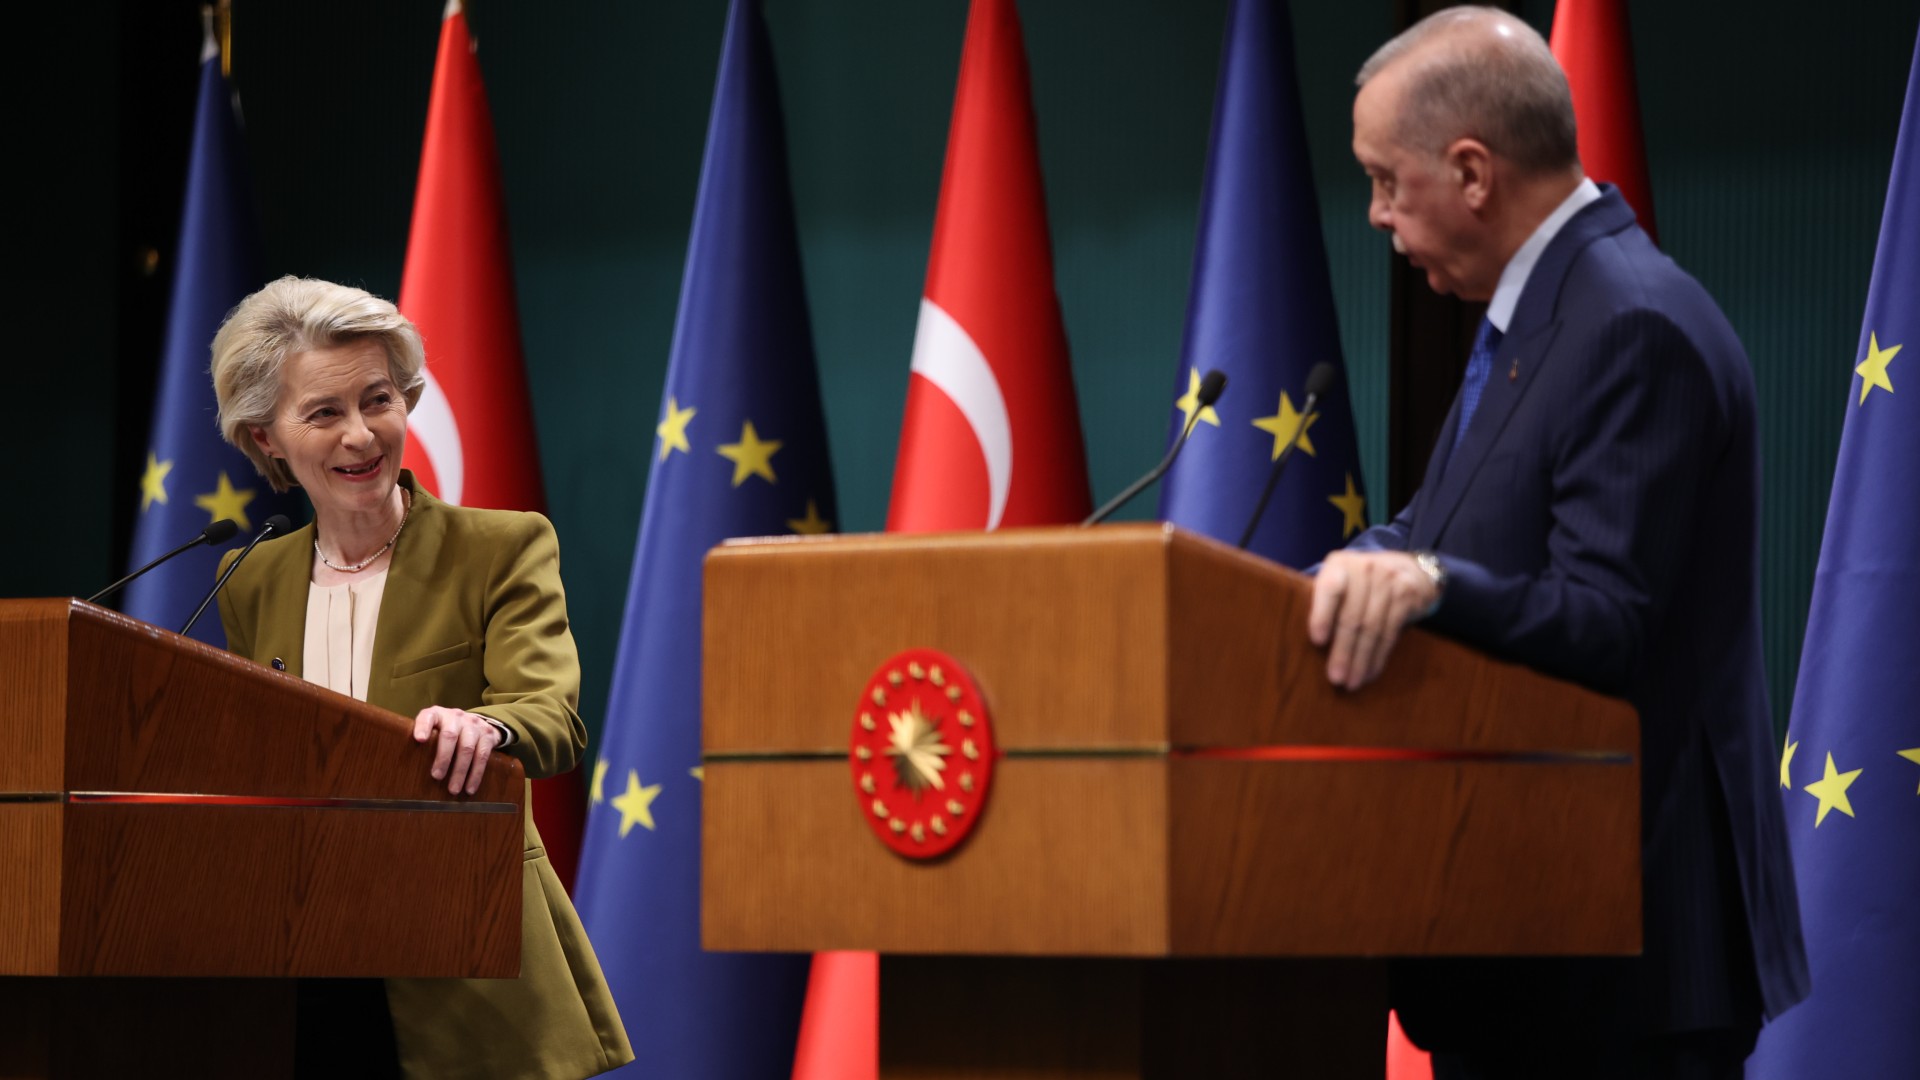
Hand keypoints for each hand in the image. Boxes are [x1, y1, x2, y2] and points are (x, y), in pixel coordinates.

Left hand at [412, 706, 502, 794]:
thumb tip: (408, 767)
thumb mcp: (434, 729)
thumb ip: (424, 740)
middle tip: (437, 777)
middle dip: (443, 758)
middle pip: (450, 736)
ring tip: (453, 789)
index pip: (428, 717)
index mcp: (438, 714)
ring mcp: (474, 724)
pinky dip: (475, 774)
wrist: (476, 723)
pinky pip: (482, 756)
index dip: (423, 727)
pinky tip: (470, 788)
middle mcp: (456, 716)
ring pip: (467, 748)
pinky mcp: (488, 735)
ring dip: (460, 771)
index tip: (419, 739)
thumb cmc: (446, 732)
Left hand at [1307, 551, 1439, 690]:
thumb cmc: (1360, 583)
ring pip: (1373, 628)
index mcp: (1339, 564)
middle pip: (1352, 616)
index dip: (1323, 614)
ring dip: (1361, 660)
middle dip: (1343, 650)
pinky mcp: (1407, 595)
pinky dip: (1379, 656)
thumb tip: (1301, 644)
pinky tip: (1370, 672)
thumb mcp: (1341, 580)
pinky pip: (1390, 632)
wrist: (1409, 568)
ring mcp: (1389, 580)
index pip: (1330, 588)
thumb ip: (1325, 601)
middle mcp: (1365, 568)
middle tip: (1335, 678)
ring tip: (1351, 682)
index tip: (1318, 641)